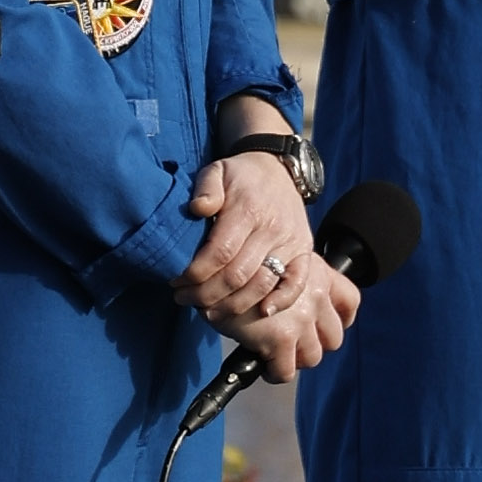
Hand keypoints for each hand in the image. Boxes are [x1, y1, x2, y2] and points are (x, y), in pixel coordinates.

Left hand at [178, 152, 354, 378]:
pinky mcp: (304, 252)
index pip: (220, 252)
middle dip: (206, 294)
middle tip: (184, 299)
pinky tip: (262, 313)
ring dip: (233, 304)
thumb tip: (197, 208)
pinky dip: (282, 301)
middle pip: (237, 275)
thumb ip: (206, 188)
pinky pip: (297, 282)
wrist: (278, 168)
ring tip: (208, 310)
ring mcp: (291, 243)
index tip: (177, 281)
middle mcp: (272, 229)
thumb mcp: (218, 170)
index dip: (196, 273)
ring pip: (262, 285)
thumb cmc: (240, 176)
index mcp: (248, 209)